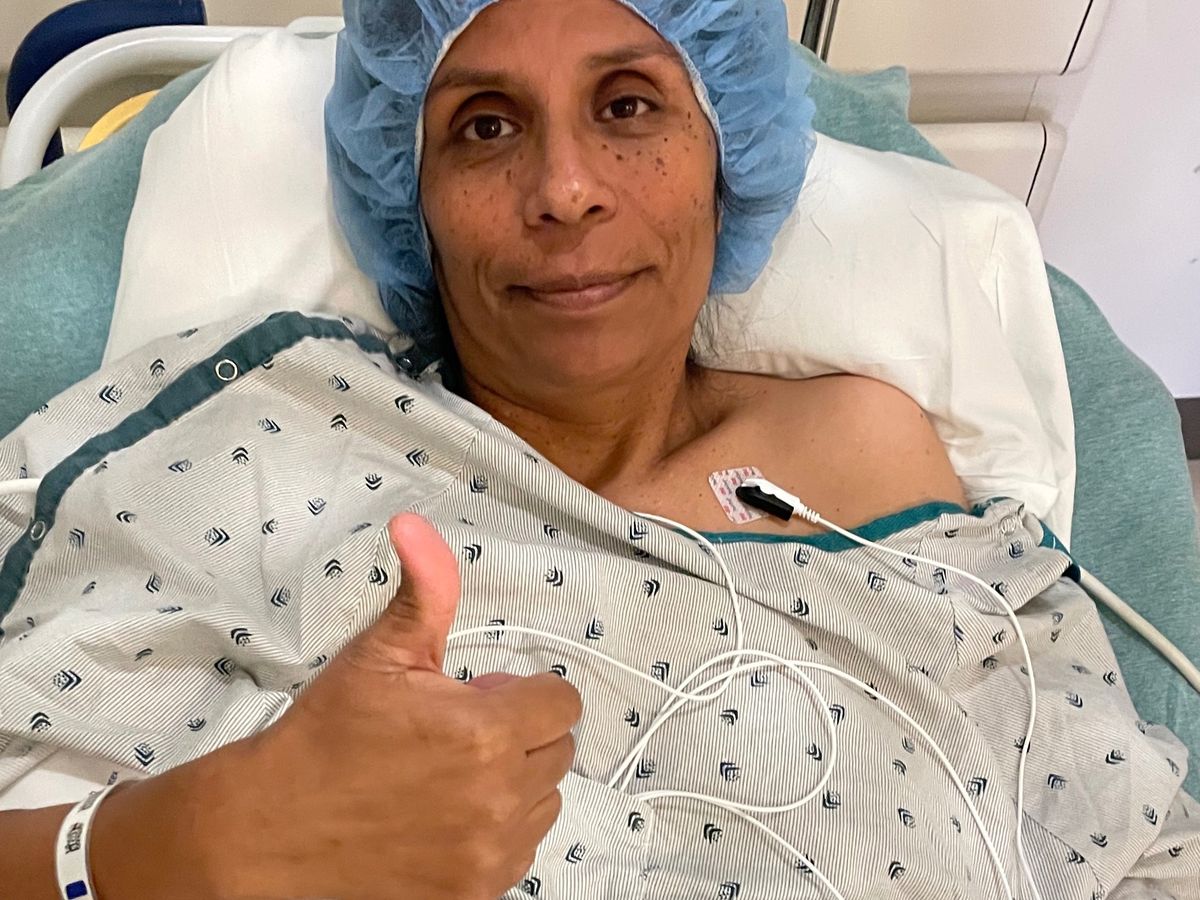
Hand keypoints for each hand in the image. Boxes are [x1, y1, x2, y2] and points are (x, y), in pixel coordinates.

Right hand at [196, 514, 581, 898]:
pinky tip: (444, 817)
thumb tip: (416, 525)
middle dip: (519, 734)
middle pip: (556, 752)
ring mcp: (488, 856)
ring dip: (512, 784)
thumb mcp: (379, 654)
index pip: (561, 702)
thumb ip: (423, 590)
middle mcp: (498, 801)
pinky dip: (494, 832)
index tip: (484, 696)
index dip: (524, 692)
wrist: (272, 832)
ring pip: (542, 804)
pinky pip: (518, 852)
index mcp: (485, 735)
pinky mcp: (473, 895)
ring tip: (450, 776)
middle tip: (459, 732)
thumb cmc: (327, 737)